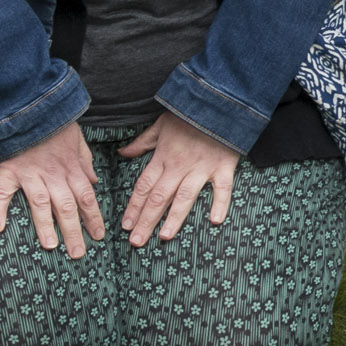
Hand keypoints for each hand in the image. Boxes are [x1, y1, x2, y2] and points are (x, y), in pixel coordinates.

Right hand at [0, 132, 105, 258]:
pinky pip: (1, 193)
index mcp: (71, 168)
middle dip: (74, 231)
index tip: (98, 236)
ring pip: (40, 204)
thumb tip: (95, 182)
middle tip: (78, 254)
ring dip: (45, 226)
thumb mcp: (78, 141)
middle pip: (67, 206)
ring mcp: (30, 174)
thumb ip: (86, 163)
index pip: (86, 197)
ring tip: (51, 246)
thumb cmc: (55, 125)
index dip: (93, 217)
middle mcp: (53, 175)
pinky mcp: (8, 171)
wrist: (30, 108)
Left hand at [120, 113, 248, 246]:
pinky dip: (220, 204)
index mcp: (163, 158)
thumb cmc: (189, 113)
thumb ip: (142, 142)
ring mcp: (202, 168)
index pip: (143, 187)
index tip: (126, 226)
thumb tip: (122, 153)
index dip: (133, 208)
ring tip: (164, 237)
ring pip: (184, 197)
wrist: (218, 102)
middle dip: (146, 221)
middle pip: (159, 198)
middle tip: (136, 242)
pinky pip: (222, 188)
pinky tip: (214, 221)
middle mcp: (179, 166)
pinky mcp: (223, 167)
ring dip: (174, 218)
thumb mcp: (160, 125)